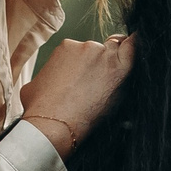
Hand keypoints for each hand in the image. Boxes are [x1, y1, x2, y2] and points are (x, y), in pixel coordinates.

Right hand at [20, 34, 135, 157]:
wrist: (53, 124)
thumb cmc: (40, 109)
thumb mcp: (32, 86)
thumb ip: (45, 77)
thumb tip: (46, 83)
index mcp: (66, 48)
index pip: (83, 51)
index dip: (86, 65)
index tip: (86, 79)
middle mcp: (86, 47)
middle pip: (101, 49)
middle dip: (101, 63)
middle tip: (99, 83)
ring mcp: (103, 56)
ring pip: (117, 50)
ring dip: (116, 62)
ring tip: (113, 80)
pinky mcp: (119, 69)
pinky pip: (134, 49)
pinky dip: (136, 48)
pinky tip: (139, 51)